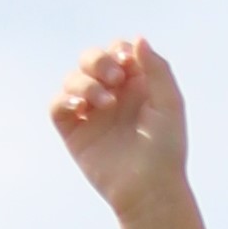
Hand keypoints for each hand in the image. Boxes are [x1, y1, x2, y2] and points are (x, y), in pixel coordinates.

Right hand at [50, 35, 190, 213]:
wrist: (150, 189)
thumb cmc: (165, 149)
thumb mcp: (169, 103)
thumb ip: (157, 68)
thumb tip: (137, 39)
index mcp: (135, 85)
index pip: (117, 52)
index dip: (117, 51)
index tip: (127, 63)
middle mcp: (112, 95)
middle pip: (91, 59)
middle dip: (98, 60)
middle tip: (114, 78)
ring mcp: (91, 113)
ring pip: (73, 79)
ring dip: (85, 83)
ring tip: (105, 102)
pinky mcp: (74, 132)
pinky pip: (57, 105)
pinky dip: (64, 99)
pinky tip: (81, 108)